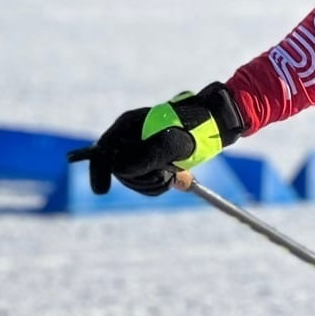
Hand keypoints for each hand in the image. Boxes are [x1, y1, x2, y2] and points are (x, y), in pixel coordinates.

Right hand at [68, 83, 245, 196]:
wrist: (215, 124)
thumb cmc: (194, 129)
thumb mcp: (170, 142)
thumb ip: (144, 156)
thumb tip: (119, 169)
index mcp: (128, 125)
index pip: (103, 151)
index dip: (98, 171)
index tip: (101, 191)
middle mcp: (130, 136)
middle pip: (118, 169)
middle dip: (139, 179)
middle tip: (163, 176)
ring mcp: (140, 149)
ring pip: (133, 179)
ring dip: (153, 182)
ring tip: (173, 172)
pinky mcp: (152, 160)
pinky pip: (146, 182)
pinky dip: (159, 184)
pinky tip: (174, 176)